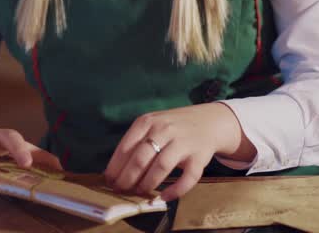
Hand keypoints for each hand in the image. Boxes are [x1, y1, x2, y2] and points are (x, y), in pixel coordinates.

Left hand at [103, 102, 254, 200]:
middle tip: (122, 190)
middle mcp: (165, 129)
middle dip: (127, 179)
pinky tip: (163, 197)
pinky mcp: (199, 156)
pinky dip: (174, 190)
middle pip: (140, 159)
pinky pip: (188, 177)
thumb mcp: (152, 125)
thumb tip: (114, 172)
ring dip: (147, 184)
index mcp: (148, 121)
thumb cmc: (173, 127)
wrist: (208, 122)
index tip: (110, 182)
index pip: (126, 148)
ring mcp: (183, 142)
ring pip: (161, 166)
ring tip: (140, 193)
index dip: (115, 168)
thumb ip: (135, 142)